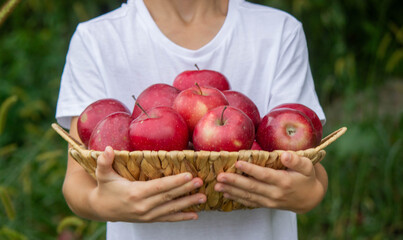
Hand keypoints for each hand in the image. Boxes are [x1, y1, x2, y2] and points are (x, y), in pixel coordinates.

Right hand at [89, 146, 206, 221]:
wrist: (101, 209)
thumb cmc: (105, 187)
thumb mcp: (103, 174)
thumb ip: (104, 161)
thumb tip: (108, 148)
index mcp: (134, 193)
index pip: (159, 186)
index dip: (174, 181)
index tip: (188, 175)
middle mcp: (142, 206)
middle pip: (168, 197)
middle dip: (186, 190)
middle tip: (200, 182)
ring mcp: (147, 215)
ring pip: (171, 209)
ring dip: (188, 203)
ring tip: (203, 197)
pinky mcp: (149, 219)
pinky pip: (168, 218)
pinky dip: (181, 217)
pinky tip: (195, 215)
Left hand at [214, 152, 327, 213]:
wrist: (310, 198)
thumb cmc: (306, 177)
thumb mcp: (307, 166)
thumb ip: (296, 160)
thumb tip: (285, 155)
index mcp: (284, 181)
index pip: (264, 175)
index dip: (250, 169)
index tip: (237, 163)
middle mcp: (275, 193)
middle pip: (252, 187)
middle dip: (234, 182)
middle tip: (220, 177)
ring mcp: (270, 201)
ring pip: (248, 196)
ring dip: (232, 191)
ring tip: (218, 186)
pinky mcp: (266, 205)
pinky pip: (250, 202)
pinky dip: (237, 199)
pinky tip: (226, 194)